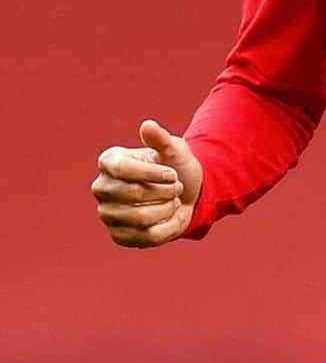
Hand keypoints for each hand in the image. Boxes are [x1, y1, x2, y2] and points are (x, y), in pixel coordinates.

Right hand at [92, 119, 203, 246]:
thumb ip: (162, 139)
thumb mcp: (175, 150)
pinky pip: (148, 237)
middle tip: (176, 187)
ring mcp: (107, 214)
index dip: (153, 174)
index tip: (173, 174)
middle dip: (165, 192)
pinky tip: (172, 217)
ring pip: (141, 218)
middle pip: (133, 195)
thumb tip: (148, 125)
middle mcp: (101, 188)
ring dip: (167, 209)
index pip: (123, 169)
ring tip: (173, 200)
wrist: (185, 195)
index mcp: (110, 162)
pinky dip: (169, 227)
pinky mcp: (119, 236)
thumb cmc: (175, 168)